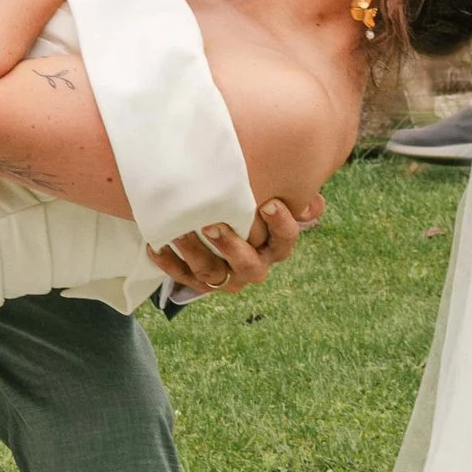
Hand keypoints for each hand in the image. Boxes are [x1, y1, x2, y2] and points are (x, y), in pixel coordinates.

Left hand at [148, 193, 317, 296]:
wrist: (210, 216)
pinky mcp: (197, 280)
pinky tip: (156, 245)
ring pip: (213, 274)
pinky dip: (169, 263)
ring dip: (195, 253)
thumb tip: (315, 205)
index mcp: (272, 245)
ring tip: (179, 231)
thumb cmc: (244, 199)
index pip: (284, 241)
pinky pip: (183, 276)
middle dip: (231, 246)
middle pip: (250, 265)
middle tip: (212, 224)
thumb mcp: (266, 191)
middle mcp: (252, 265)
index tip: (269, 203)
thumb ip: (288, 190)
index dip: (280, 225)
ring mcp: (225, 276)